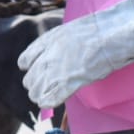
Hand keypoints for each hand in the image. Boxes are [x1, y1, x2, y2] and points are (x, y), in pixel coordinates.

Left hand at [18, 0, 133, 108]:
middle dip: (35, 85)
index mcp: (46, 42)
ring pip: (36, 92)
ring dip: (41, 96)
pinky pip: (49, 99)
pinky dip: (49, 102)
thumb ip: (56, 43)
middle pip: (29, 79)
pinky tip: (52, 102)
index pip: (24, 61)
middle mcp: (46, 57)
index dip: (30, 68)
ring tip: (47, 97)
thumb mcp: (68, 31)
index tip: (35, 71)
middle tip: (44, 88)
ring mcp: (55, 71)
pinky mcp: (67, 84)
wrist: (109, 36)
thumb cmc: (97, 31)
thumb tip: (56, 54)